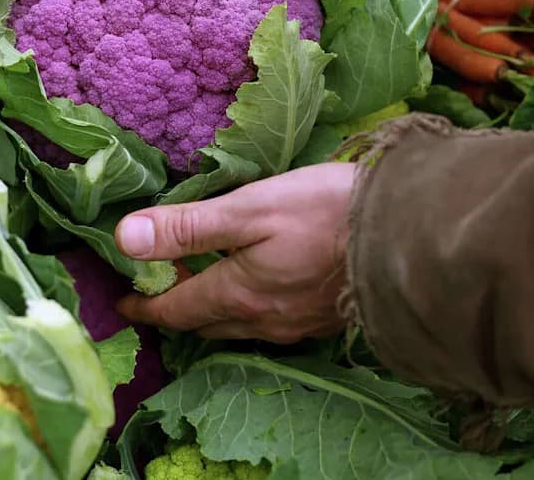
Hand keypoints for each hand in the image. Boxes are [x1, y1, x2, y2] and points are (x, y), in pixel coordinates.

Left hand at [113, 162, 356, 343]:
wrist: (410, 234)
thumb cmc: (326, 211)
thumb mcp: (249, 207)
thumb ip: (187, 227)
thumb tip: (125, 239)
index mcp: (238, 295)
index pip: (176, 310)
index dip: (144, 306)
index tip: (123, 302)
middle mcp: (265, 321)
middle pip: (205, 323)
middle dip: (177, 308)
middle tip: (157, 288)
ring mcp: (298, 325)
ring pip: (240, 326)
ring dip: (213, 311)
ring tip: (201, 285)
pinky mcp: (325, 319)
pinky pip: (272, 324)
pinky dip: (249, 309)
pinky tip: (256, 288)